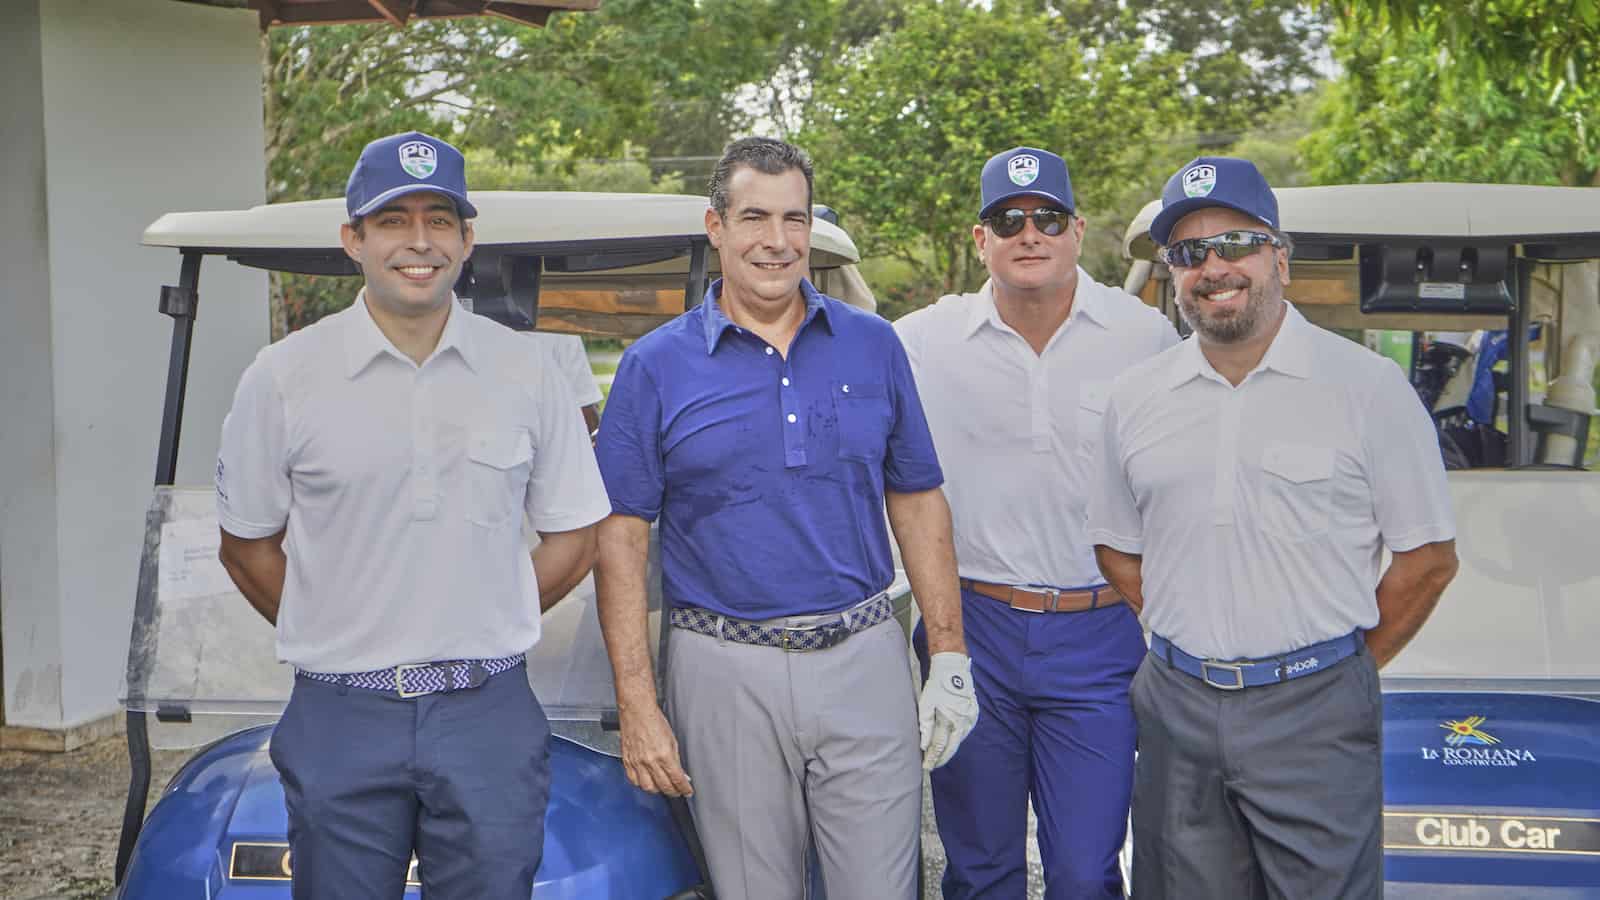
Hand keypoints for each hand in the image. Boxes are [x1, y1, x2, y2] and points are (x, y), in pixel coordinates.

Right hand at [618, 705, 693, 796]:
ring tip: (662, 787)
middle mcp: (650, 761)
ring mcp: (637, 762)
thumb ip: (675, 759)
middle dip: (673, 791)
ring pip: (648, 787)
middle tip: (677, 791)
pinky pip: (633, 780)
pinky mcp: (627, 761)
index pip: (677, 779)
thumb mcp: (672, 739)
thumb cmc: (654, 720)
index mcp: (664, 755)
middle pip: (664, 786)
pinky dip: (641, 784)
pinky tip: (646, 781)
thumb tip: (680, 773)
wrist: (636, 711)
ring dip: (657, 790)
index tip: (687, 791)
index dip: (684, 789)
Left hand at [919, 652, 978, 770]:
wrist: (953, 668)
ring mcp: (970, 719)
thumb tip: (923, 746)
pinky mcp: (973, 715)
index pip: (940, 745)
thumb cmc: (937, 685)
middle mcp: (963, 721)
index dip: (932, 758)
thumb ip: (925, 725)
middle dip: (941, 758)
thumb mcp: (926, 703)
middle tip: (931, 766)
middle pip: (951, 747)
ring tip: (938, 757)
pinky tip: (949, 743)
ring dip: (948, 749)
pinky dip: (955, 739)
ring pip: (958, 740)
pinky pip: (963, 732)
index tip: (926, 767)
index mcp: (949, 719)